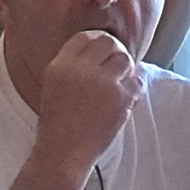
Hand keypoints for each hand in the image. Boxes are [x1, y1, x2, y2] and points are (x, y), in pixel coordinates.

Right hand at [33, 28, 144, 170]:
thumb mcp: (53, 85)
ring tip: (119, 81)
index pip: (85, 37)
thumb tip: (96, 53)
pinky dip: (134, 86)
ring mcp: (103, 83)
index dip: (96, 41)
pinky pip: (137, 80)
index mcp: (61, 65)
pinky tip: (126, 96)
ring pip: (124, 59)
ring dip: (125, 68)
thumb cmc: (57, 123)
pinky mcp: (121, 98)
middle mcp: (82, 69)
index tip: (101, 51)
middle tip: (114, 65)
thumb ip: (71, 66)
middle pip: (108, 43)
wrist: (64, 152)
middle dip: (114, 51)